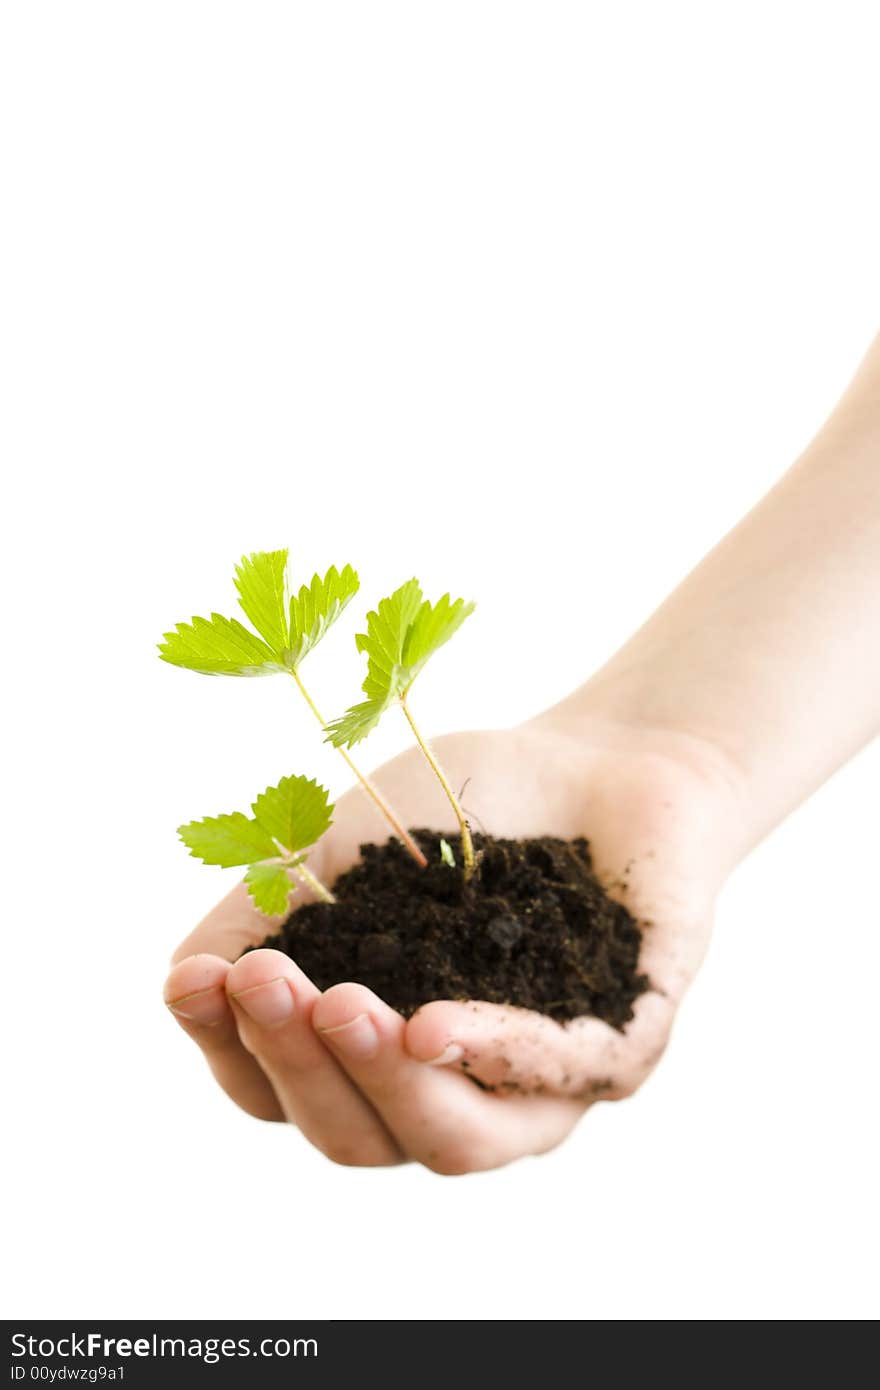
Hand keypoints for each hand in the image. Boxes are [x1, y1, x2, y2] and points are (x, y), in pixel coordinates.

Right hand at [163, 713, 744, 1172]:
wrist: (592, 754)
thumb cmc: (460, 805)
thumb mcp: (346, 847)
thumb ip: (273, 911)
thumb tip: (184, 982)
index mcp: (370, 1049)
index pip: (282, 1090)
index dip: (232, 1050)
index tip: (198, 983)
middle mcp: (446, 1088)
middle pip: (355, 1134)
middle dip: (300, 1063)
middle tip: (266, 983)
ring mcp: (535, 1084)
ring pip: (453, 1144)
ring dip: (384, 1083)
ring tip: (342, 1008)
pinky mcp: (622, 1048)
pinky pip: (561, 1077)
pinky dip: (496, 1053)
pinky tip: (437, 1023)